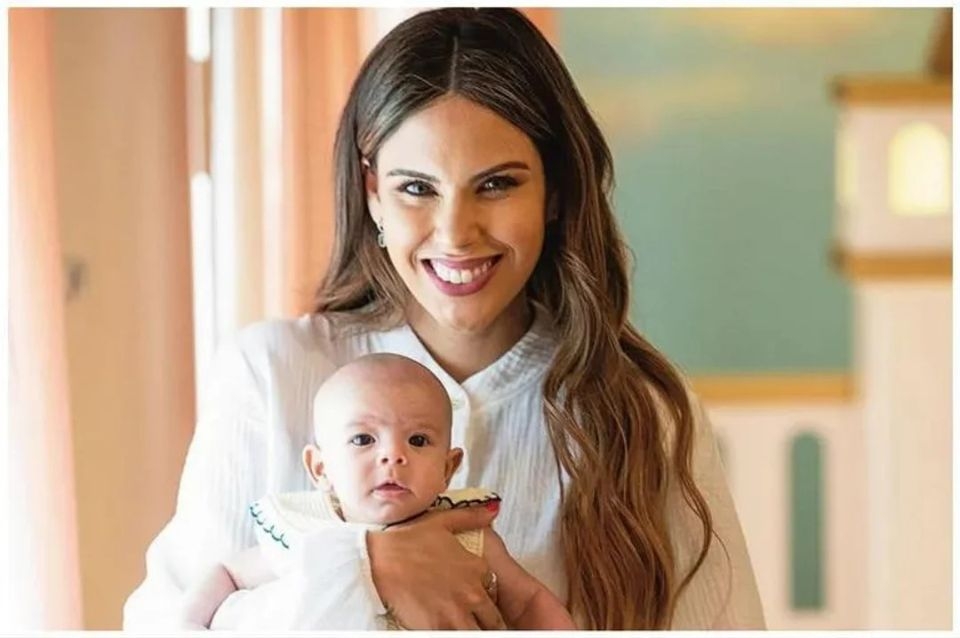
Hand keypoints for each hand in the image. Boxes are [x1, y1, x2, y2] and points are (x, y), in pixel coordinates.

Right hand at [367, 502, 505, 629]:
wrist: (377, 561)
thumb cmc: (406, 542)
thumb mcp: (441, 522)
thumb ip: (471, 517)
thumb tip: (493, 509)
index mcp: (476, 568)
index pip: (495, 592)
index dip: (487, 598)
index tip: (476, 601)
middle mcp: (472, 592)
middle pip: (493, 621)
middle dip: (486, 623)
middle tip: (474, 621)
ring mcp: (456, 613)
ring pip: (478, 632)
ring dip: (473, 630)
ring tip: (459, 625)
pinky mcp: (438, 628)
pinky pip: (457, 637)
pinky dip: (454, 635)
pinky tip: (444, 628)